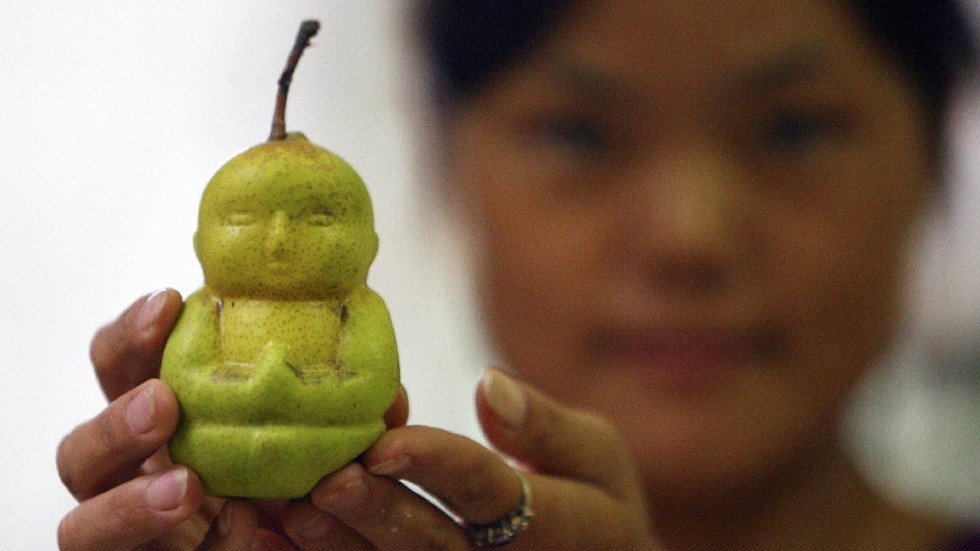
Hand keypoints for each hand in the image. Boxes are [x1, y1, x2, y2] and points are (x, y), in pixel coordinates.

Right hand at [55, 289, 409, 549]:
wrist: (289, 546)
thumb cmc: (294, 492)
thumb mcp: (324, 446)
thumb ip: (342, 420)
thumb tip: (390, 400)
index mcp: (161, 420)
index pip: (120, 369)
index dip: (131, 335)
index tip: (170, 301)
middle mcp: (131, 478)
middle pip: (79, 450)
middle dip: (116, 422)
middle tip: (166, 402)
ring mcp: (129, 534)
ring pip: (82, 527)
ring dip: (127, 505)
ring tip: (187, 487)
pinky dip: (188, 548)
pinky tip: (239, 531)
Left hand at [269, 368, 657, 549]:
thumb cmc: (595, 508)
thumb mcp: (598, 459)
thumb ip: (547, 426)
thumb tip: (488, 381)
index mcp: (549, 525)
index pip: (486, 492)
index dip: (436, 465)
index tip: (385, 438)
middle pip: (427, 543)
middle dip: (372, 511)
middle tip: (323, 481)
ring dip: (333, 544)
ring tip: (284, 509)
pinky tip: (270, 540)